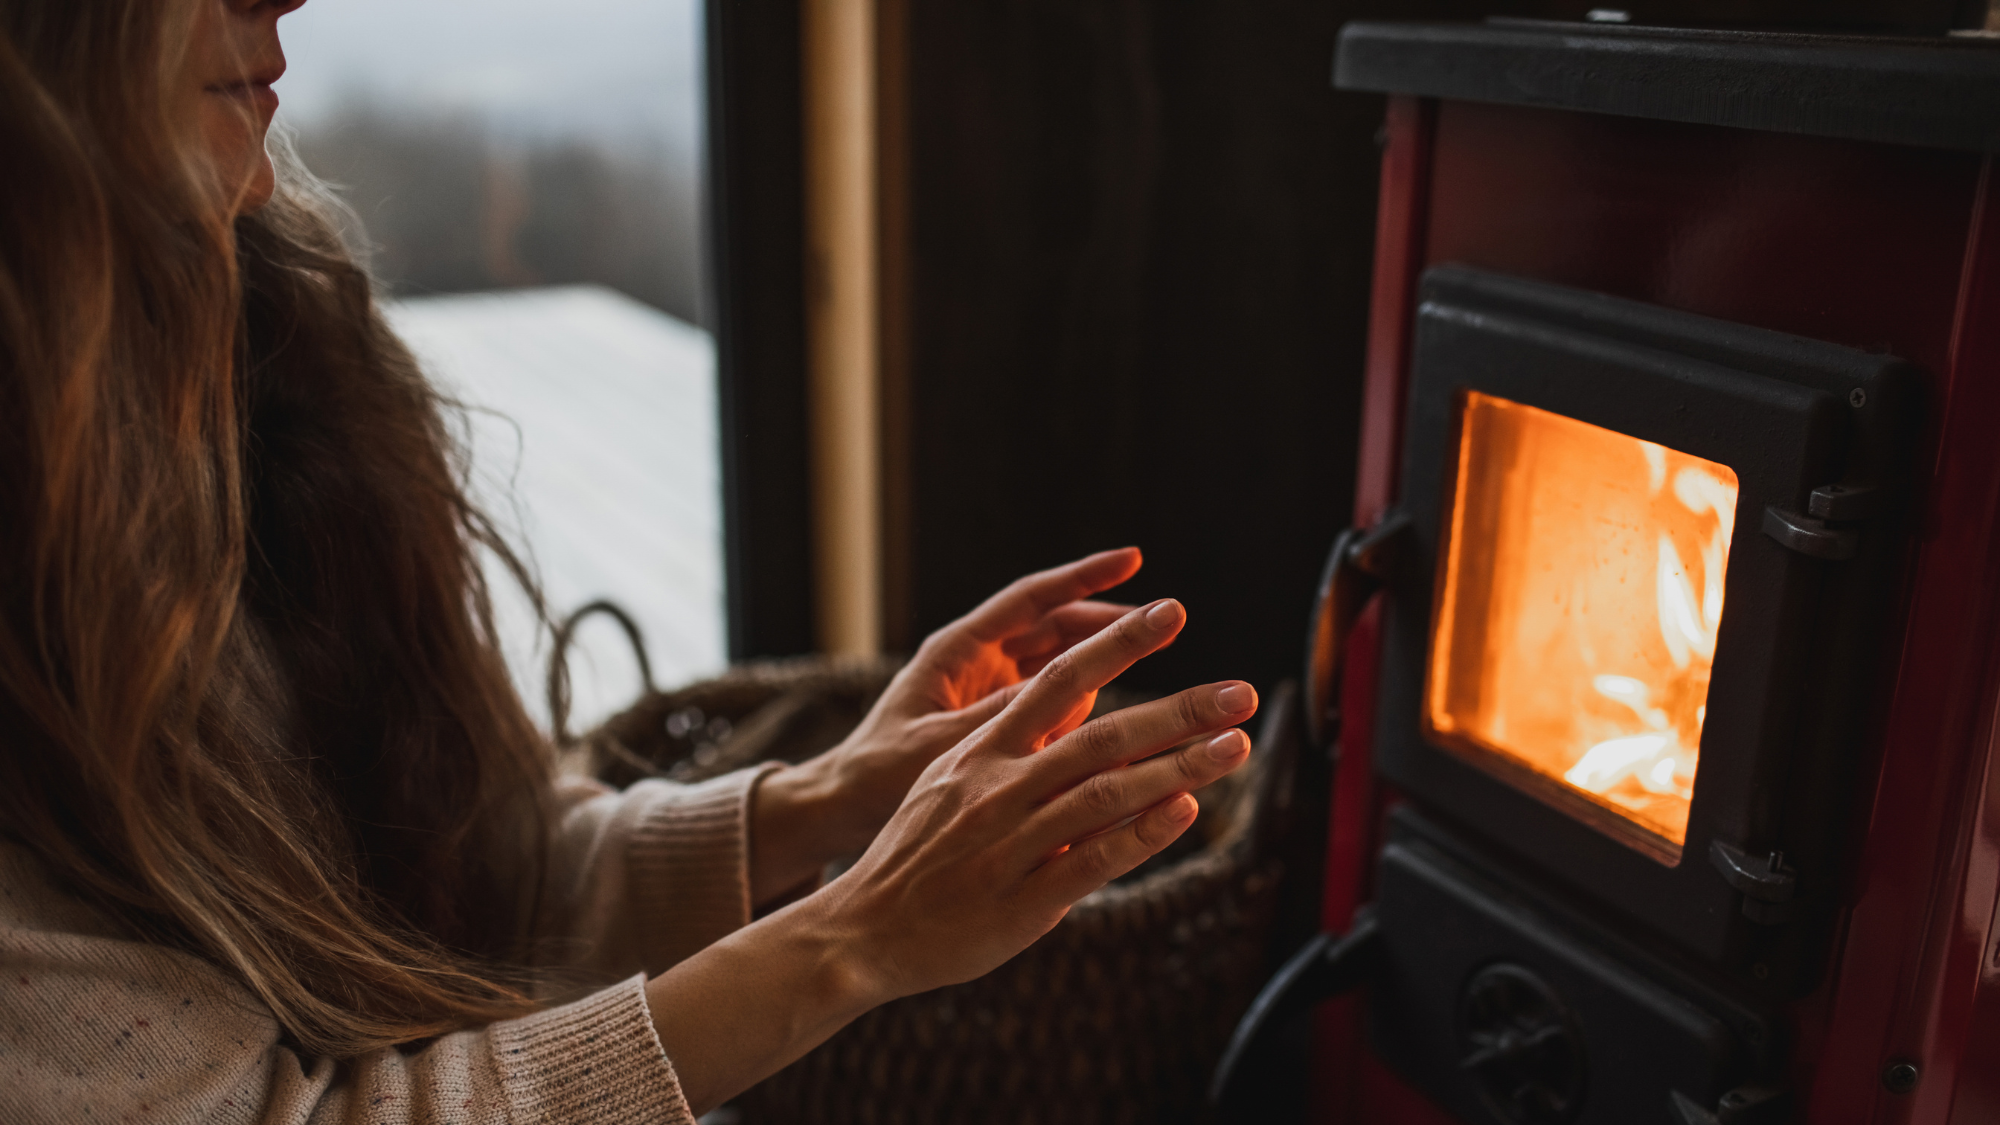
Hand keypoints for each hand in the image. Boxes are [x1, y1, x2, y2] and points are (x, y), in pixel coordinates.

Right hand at [649, 597, 1257, 1112]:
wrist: (860, 930)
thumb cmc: (915, 858)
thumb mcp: (950, 786)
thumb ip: (1010, 751)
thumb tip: (1071, 717)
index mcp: (981, 754)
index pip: (1059, 680)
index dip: (1117, 643)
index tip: (1167, 613)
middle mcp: (999, 788)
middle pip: (1102, 734)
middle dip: (1177, 709)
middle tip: (1239, 691)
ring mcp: (1013, 842)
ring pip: (1106, 792)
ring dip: (1178, 767)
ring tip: (1234, 746)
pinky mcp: (1024, 898)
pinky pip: (1093, 859)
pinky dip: (1140, 834)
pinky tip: (1185, 811)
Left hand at [749, 548, 1143, 900]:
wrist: (844, 811)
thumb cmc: (877, 774)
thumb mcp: (940, 746)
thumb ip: (1003, 716)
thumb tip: (1076, 691)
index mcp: (955, 651)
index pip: (1030, 599)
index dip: (1082, 577)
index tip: (1134, 560)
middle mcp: (975, 662)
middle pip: (1055, 626)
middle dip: (1108, 622)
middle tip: (1165, 623)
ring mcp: (987, 692)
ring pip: (1059, 666)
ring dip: (1102, 666)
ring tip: (1150, 674)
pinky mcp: (997, 728)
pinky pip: (1051, 708)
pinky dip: (1083, 709)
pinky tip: (1117, 728)